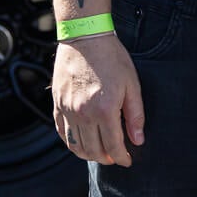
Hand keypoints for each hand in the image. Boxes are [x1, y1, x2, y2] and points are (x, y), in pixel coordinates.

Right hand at [52, 34, 143, 166]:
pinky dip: (71, 142)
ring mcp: (67, 109)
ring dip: (88, 154)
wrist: (85, 36)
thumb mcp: (132, 84)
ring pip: (75, 146)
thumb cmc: (112, 57)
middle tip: (114, 156)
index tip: (127, 161)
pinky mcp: (57, 103)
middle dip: (106, 159)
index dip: (122, 158)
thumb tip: (138, 140)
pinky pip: (61, 132)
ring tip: (99, 152)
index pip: (113, 147)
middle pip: (93, 151)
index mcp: (104, 110)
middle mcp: (83, 114)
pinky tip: (81, 142)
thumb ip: (135, 115)